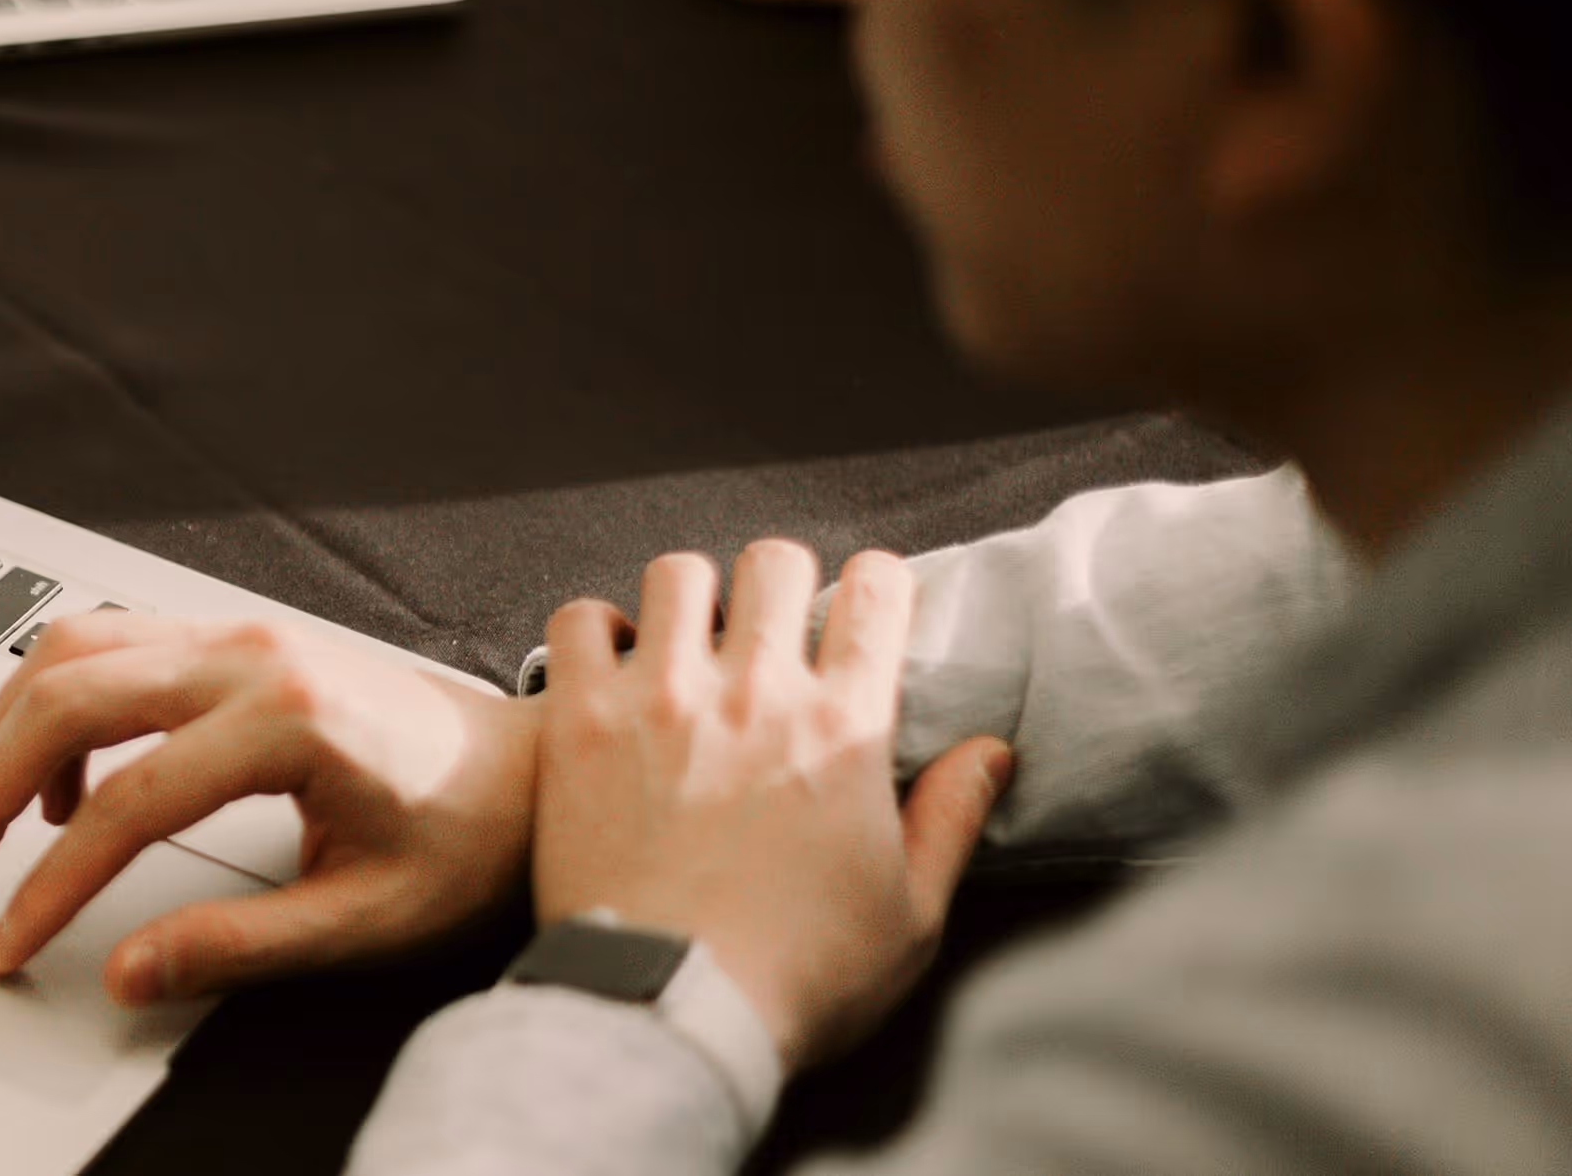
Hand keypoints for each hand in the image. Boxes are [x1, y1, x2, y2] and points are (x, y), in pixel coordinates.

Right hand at [0, 612, 539, 1004]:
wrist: (527, 770)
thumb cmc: (465, 836)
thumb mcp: (364, 916)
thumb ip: (240, 947)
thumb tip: (129, 973)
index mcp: (290, 720)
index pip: (125, 805)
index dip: (51, 886)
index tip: (11, 943)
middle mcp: (253, 652)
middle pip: (68, 697)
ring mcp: (238, 629)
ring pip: (72, 650)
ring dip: (7, 732)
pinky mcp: (232, 633)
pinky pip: (108, 641)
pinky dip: (55, 701)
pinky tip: (64, 782)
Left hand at [531, 546, 1012, 1067]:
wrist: (665, 1010)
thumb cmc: (794, 979)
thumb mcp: (909, 915)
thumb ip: (951, 819)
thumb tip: (992, 751)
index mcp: (844, 728)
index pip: (876, 593)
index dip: (877, 584)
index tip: (864, 606)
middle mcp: (754, 693)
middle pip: (775, 561)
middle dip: (780, 583)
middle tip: (769, 628)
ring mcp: (660, 699)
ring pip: (677, 574)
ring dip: (690, 598)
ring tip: (688, 641)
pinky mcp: (579, 723)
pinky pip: (580, 622)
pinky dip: (596, 629)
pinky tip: (611, 665)